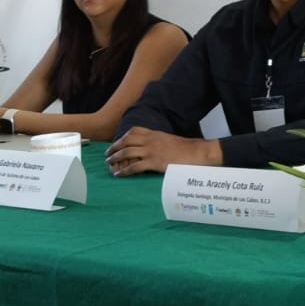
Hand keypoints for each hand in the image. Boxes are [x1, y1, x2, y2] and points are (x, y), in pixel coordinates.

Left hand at [105, 128, 219, 176]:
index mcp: (155, 134)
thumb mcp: (171, 141)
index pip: (134, 131)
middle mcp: (151, 140)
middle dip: (114, 147)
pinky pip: (134, 166)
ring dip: (115, 158)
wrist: (197, 152)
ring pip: (126, 152)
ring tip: (109, 163)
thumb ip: (161, 142)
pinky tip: (118, 175)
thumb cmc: (187, 149)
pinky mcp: (153, 162)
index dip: (123, 137)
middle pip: (126, 140)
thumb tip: (156, 148)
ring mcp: (151, 151)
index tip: (118, 142)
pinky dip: (124, 171)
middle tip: (107, 154)